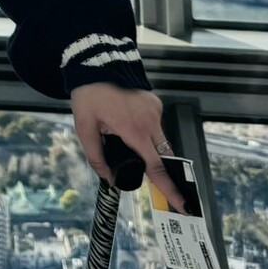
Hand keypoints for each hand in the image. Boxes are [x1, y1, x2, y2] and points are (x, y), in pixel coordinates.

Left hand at [70, 83, 187, 212]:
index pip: (156, 167)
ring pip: (159, 141)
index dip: (169, 189)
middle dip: (163, 174)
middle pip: (163, 157)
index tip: (183, 205)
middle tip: (159, 186)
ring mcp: (156, 111)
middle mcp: (151, 122)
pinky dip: (146, 131)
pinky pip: (155, 125)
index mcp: (135, 131)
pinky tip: (127, 122)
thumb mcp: (84, 128)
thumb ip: (96, 157)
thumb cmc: (90, 95)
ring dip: (148, 148)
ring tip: (122, 135)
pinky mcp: (155, 103)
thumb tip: (109, 179)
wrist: (97, 63)